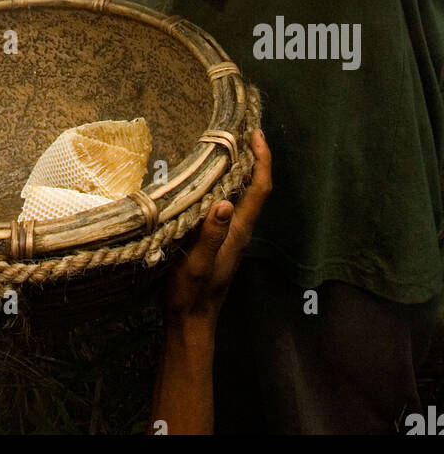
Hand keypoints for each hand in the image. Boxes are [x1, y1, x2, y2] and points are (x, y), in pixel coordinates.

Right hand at [163, 129, 271, 324]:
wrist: (190, 322)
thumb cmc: (191, 295)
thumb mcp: (197, 266)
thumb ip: (210, 236)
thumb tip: (224, 202)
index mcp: (237, 232)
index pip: (259, 190)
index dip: (262, 161)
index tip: (256, 135)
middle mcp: (239, 230)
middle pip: (255, 188)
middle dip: (254, 158)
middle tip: (241, 130)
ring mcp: (230, 235)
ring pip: (243, 195)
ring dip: (241, 169)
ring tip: (227, 145)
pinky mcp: (219, 239)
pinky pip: (230, 204)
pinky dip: (226, 184)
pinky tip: (209, 178)